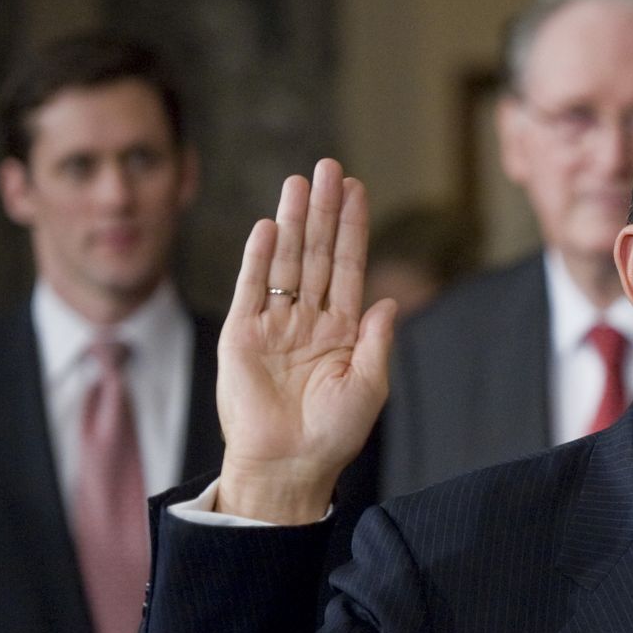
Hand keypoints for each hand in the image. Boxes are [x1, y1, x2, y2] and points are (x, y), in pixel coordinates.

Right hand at [216, 158, 395, 522]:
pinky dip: (259, 257)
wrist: (289, 465)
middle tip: (328, 168)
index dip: (353, 228)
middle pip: (318, 253)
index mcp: (342, 330)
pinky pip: (252, 287)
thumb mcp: (369, 385)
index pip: (349, 267)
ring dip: (293, 222)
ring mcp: (274, 324)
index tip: (357, 190)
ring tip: (299, 181)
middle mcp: (308, 320)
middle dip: (323, 211)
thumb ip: (378, 342)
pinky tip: (270, 226)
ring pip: (286, 261)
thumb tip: (390, 300)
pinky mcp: (242, 335)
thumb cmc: (334, 434)